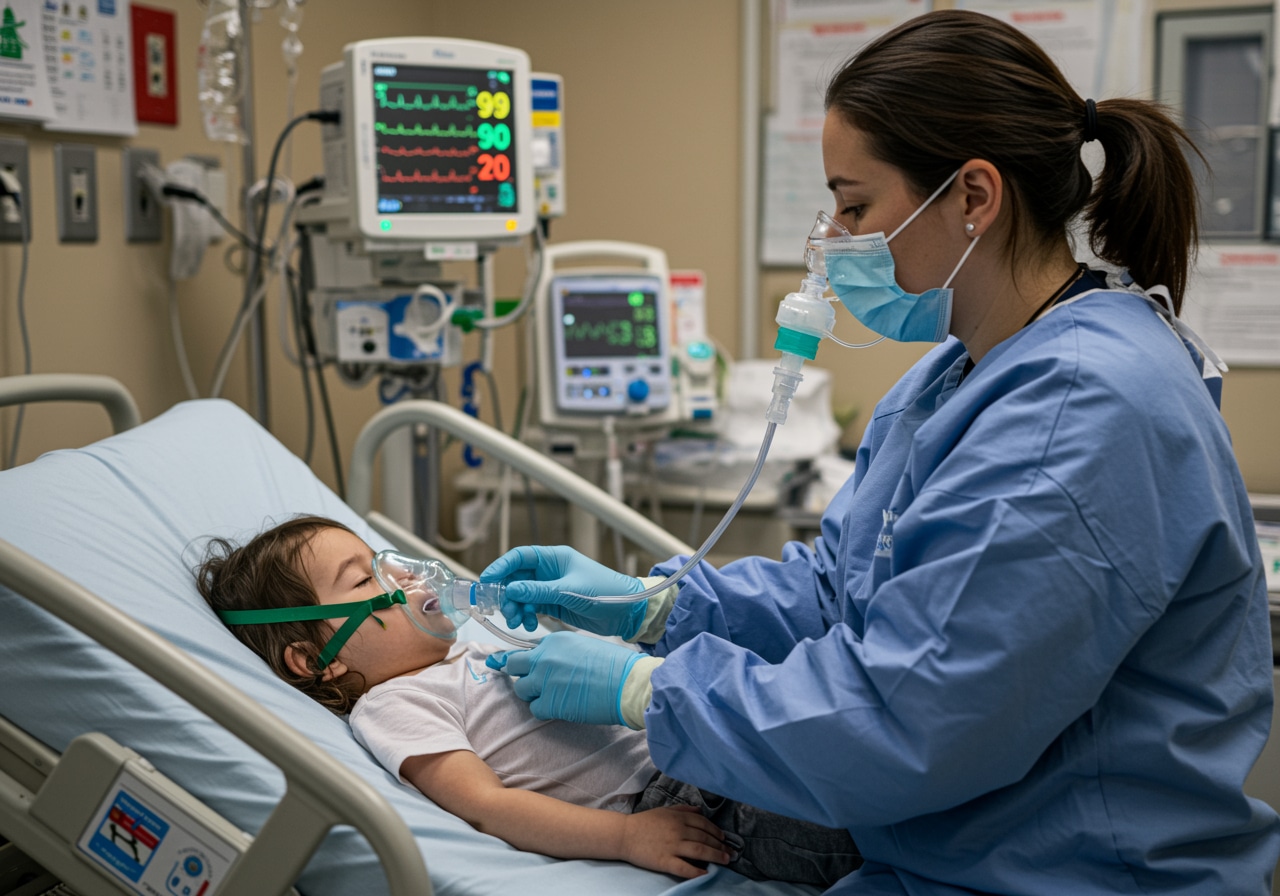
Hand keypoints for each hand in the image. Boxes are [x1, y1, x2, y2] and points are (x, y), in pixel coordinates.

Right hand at [480, 545, 647, 638]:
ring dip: (515, 608)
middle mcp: (549, 571)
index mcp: (554, 558)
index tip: (487, 581)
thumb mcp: (570, 591)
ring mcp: (550, 587)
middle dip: (507, 594)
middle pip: (516, 578)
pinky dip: (525, 616)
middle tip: (505, 611)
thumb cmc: (605, 591)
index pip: (519, 557)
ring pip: (521, 595)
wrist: (627, 611)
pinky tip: (528, 625)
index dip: (501, 567)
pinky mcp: (553, 603)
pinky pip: (530, 607)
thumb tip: (510, 590)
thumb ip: (539, 591)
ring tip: (519, 622)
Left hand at [485, 631, 641, 724]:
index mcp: (554, 640)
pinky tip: (560, 707)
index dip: (530, 662)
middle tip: (534, 683)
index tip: (531, 669)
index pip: (528, 650)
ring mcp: (544, 680)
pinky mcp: (549, 702)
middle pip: (513, 665)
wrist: (627, 683)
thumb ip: (561, 652)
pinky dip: (544, 710)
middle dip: (521, 674)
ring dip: (533, 694)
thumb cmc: (614, 665)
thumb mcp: (583, 647)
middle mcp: (544, 657)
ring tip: (553, 697)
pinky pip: (534, 709)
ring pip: (520, 689)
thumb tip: (548, 665)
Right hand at [622, 805, 729, 878]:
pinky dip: (697, 871)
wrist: (624, 834)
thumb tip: (700, 810)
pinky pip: (684, 867)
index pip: (704, 824)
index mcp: (678, 817)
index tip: (724, 839)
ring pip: (700, 851)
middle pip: (705, 838)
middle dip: (721, 846)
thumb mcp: (665, 810)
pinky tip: (705, 873)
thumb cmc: (644, 822)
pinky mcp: (665, 861)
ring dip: (716, 856)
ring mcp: (672, 846)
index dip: (717, 831)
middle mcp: (678, 830)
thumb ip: (683, 809)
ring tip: (726, 861)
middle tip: (731, 853)